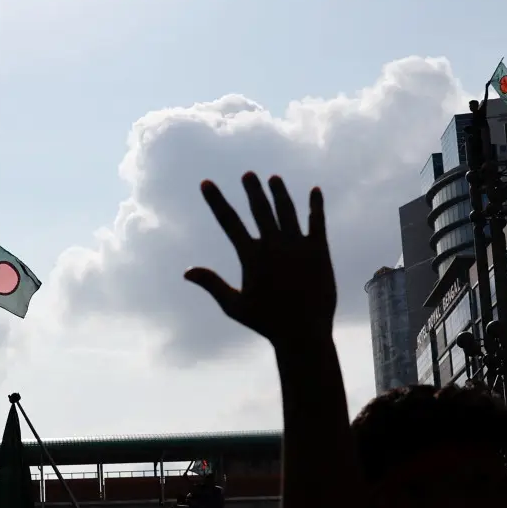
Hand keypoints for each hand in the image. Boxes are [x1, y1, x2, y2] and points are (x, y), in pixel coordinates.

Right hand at [185, 173, 334, 348]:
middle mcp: (274, 245)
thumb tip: (186, 271)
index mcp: (251, 256)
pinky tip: (314, 191)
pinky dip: (315, 205)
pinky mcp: (319, 250)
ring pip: (287, 211)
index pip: (228, 221)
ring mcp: (299, 245)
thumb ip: (211, 284)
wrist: (304, 332)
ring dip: (279, 193)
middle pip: (260, 208)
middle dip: (252, 189)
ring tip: (273, 179)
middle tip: (247, 175)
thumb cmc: (266, 321)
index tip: (206, 183)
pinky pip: (317, 221)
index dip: (216, 200)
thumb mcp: (233, 305)